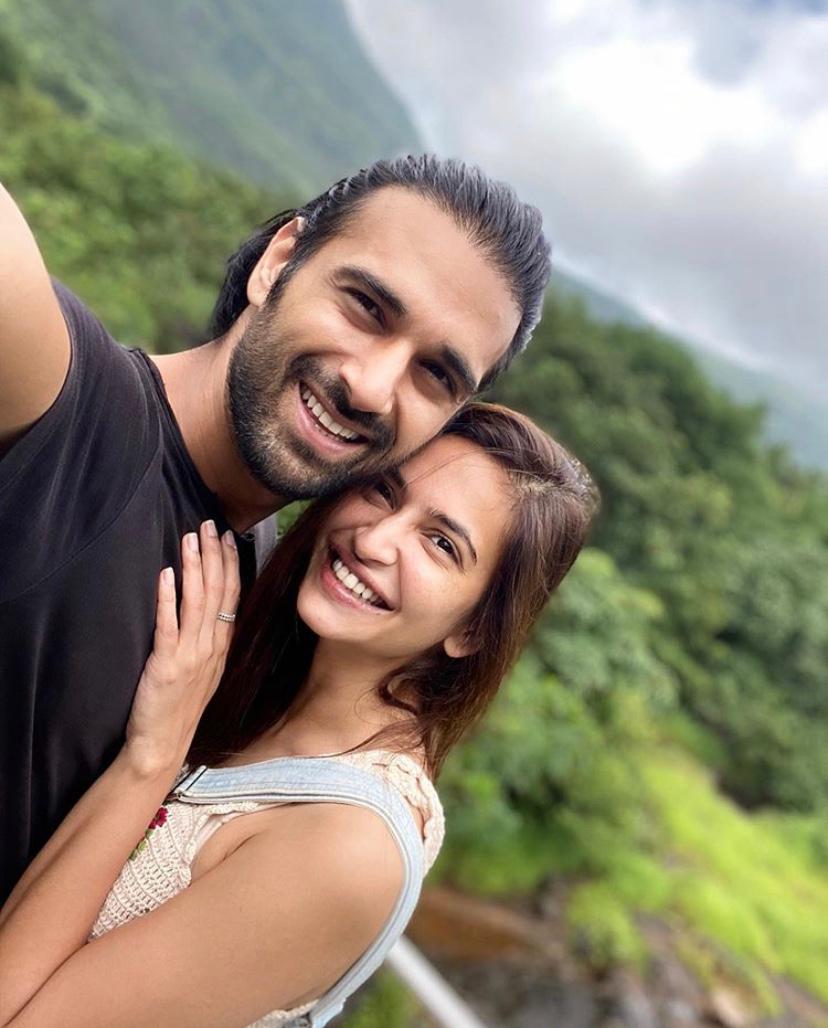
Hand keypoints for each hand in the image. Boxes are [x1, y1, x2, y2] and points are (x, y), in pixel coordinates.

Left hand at [124, 521, 239, 777]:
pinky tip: (167, 575)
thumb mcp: (205, 671)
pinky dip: (168, 598)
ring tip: (190, 538)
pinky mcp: (167, 664)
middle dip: (213, 555)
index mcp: (222, 645)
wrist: (163, 744)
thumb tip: (209, 607)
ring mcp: (191, 655)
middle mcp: (211, 646)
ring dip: (194, 567)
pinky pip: (169, 625)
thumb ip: (209, 639)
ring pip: (197, 602)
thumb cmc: (180, 708)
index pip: (231, 595)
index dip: (229, 564)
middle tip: (209, 524)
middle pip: (217, 592)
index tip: (227, 537)